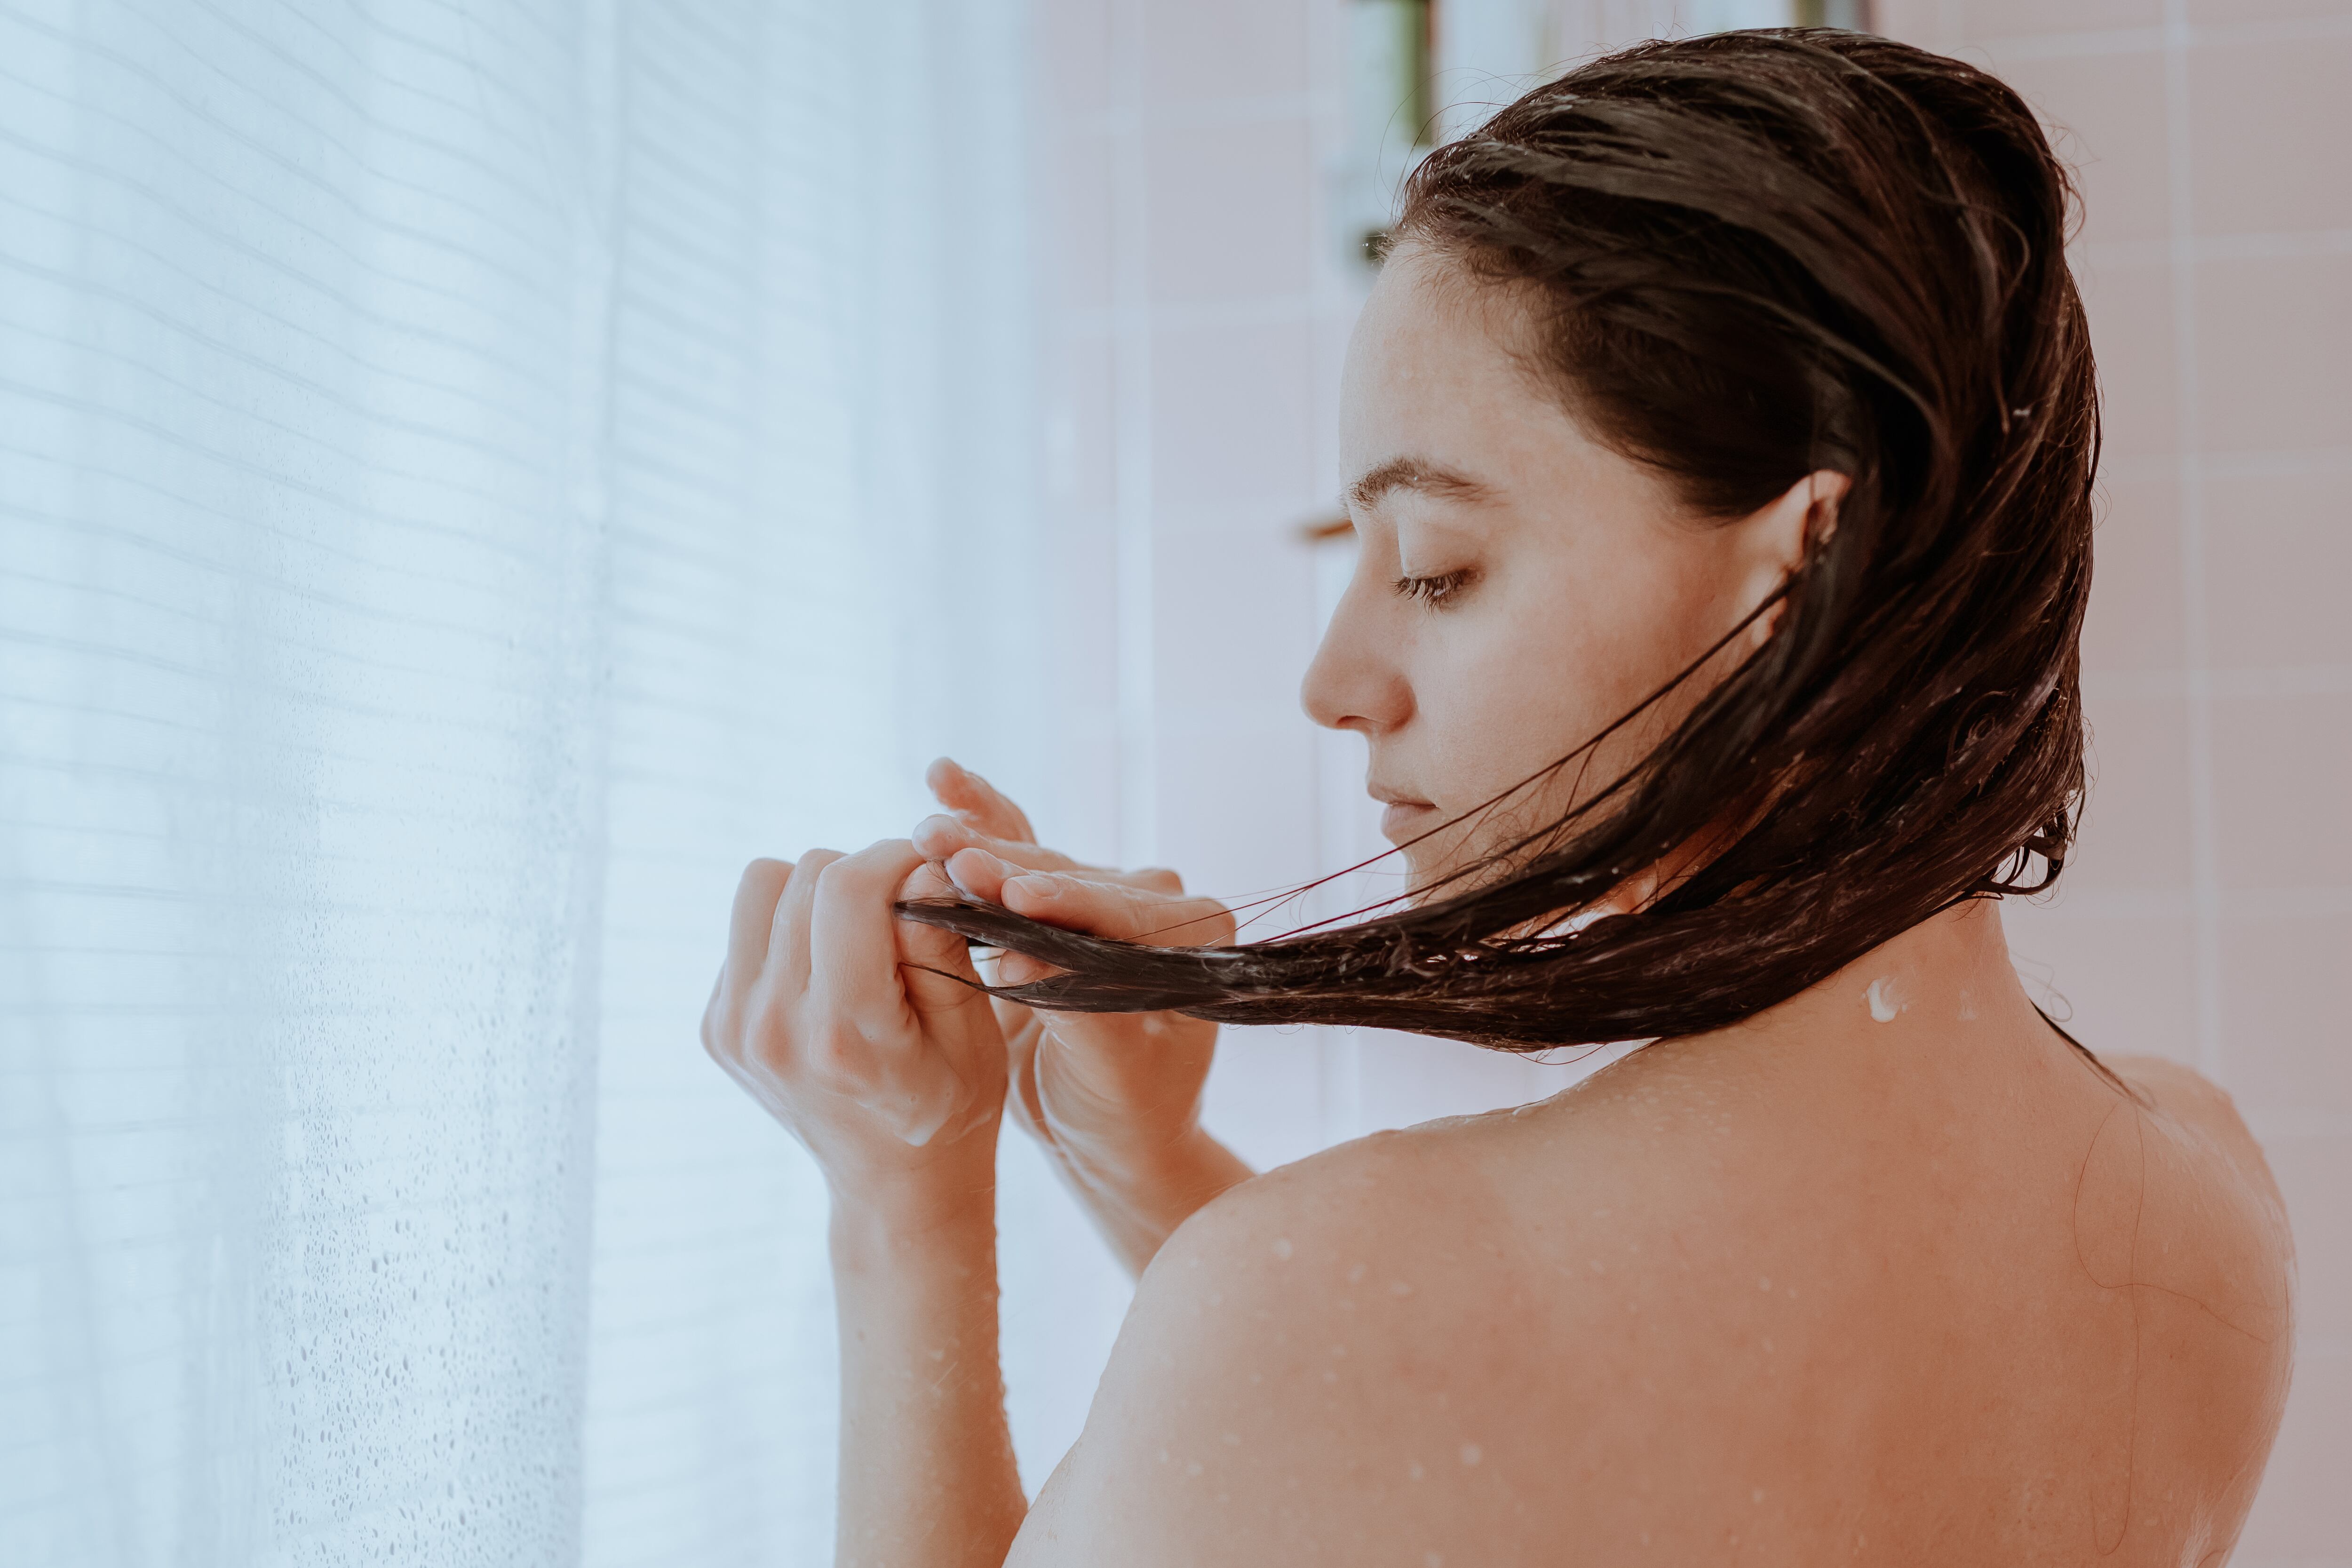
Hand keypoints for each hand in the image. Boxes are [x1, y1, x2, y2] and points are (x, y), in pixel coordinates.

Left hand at [700, 839, 1007, 1207]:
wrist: (894, 1185)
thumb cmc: (950, 1105)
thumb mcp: (973, 1033)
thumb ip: (941, 946)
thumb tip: (921, 867)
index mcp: (839, 1033)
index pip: (846, 887)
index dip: (896, 857)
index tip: (929, 872)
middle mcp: (770, 1028)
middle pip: (804, 874)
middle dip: (864, 874)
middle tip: (903, 911)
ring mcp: (733, 1028)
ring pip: (762, 886)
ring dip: (817, 893)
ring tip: (860, 937)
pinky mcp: (715, 1026)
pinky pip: (747, 927)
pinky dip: (792, 930)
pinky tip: (829, 974)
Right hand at [916, 761, 1246, 1266]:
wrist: (1114, 1132)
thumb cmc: (1127, 1113)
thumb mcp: (1111, 1075)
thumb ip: (1079, 1013)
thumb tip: (1021, 955)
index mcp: (1197, 938)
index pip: (1119, 913)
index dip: (1062, 901)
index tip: (1010, 894)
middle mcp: (1159, 903)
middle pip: (1070, 879)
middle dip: (1006, 868)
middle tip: (943, 852)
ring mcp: (1107, 895)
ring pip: (1036, 863)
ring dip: (979, 845)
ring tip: (926, 830)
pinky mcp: (1061, 899)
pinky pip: (1021, 851)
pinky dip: (984, 819)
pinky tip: (943, 780)